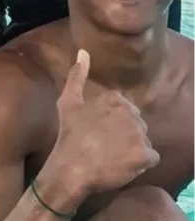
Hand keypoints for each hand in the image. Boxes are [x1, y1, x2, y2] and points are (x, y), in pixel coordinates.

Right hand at [52, 50, 159, 198]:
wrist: (71, 168)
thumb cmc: (69, 135)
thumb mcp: (68, 102)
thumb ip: (77, 76)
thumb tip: (83, 51)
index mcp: (115, 99)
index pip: (127, 112)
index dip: (114, 125)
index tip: (100, 134)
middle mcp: (130, 113)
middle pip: (138, 126)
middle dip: (125, 137)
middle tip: (105, 147)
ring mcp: (138, 134)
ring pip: (144, 142)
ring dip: (132, 151)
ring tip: (112, 157)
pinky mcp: (144, 154)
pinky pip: (151, 159)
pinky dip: (140, 165)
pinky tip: (122, 166)